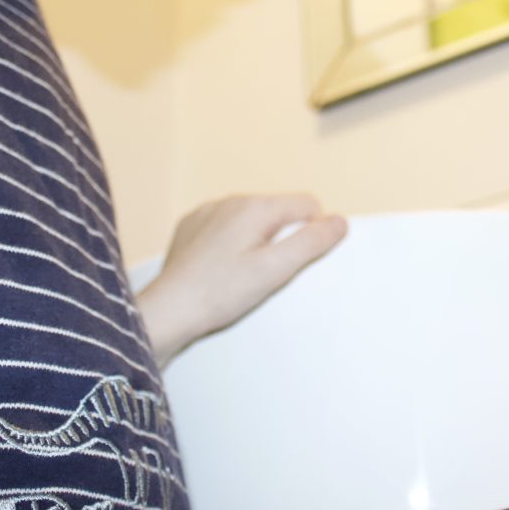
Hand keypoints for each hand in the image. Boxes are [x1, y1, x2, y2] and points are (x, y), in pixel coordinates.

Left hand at [134, 195, 347, 365]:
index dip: (311, 234)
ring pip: (252, 218)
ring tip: (242, 274)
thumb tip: (339, 221)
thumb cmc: (220, 293)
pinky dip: (231, 243)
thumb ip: (311, 243)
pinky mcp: (191, 226)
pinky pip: (226, 226)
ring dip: (257, 240)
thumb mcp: (275, 271)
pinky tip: (221, 269)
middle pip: (280, 211)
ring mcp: (208, 211)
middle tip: (265, 274)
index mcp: (255, 207)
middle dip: (282, 238)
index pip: (308, 204)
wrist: (169, 309)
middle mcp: (231, 200)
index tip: (292, 263)